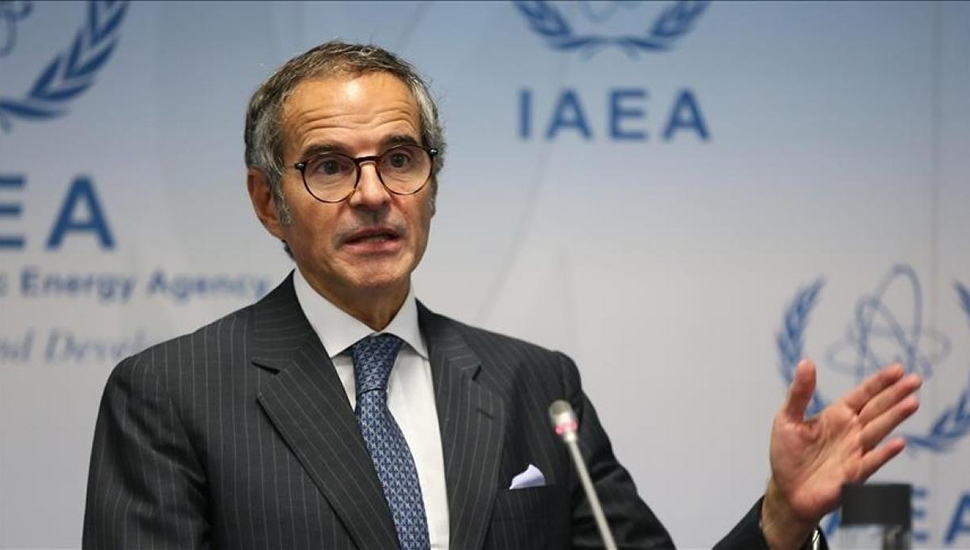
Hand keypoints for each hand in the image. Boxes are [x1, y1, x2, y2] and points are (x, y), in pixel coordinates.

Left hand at [760, 359, 920, 548]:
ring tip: (912, 402)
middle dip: (895, 394)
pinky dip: (884, 453)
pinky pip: (871, 461)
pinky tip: (899, 442)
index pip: (862, 395)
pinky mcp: (853, 474)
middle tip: (915, 380)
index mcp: (837, 415)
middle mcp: (851, 431)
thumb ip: (799, 393)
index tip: (898, 369)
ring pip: (878, 430)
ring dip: (895, 417)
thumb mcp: (787, 418)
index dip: (879, 382)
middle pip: (876, 409)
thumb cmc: (788, 454)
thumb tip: (806, 362)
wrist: (787, 490)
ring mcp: (855, 451)